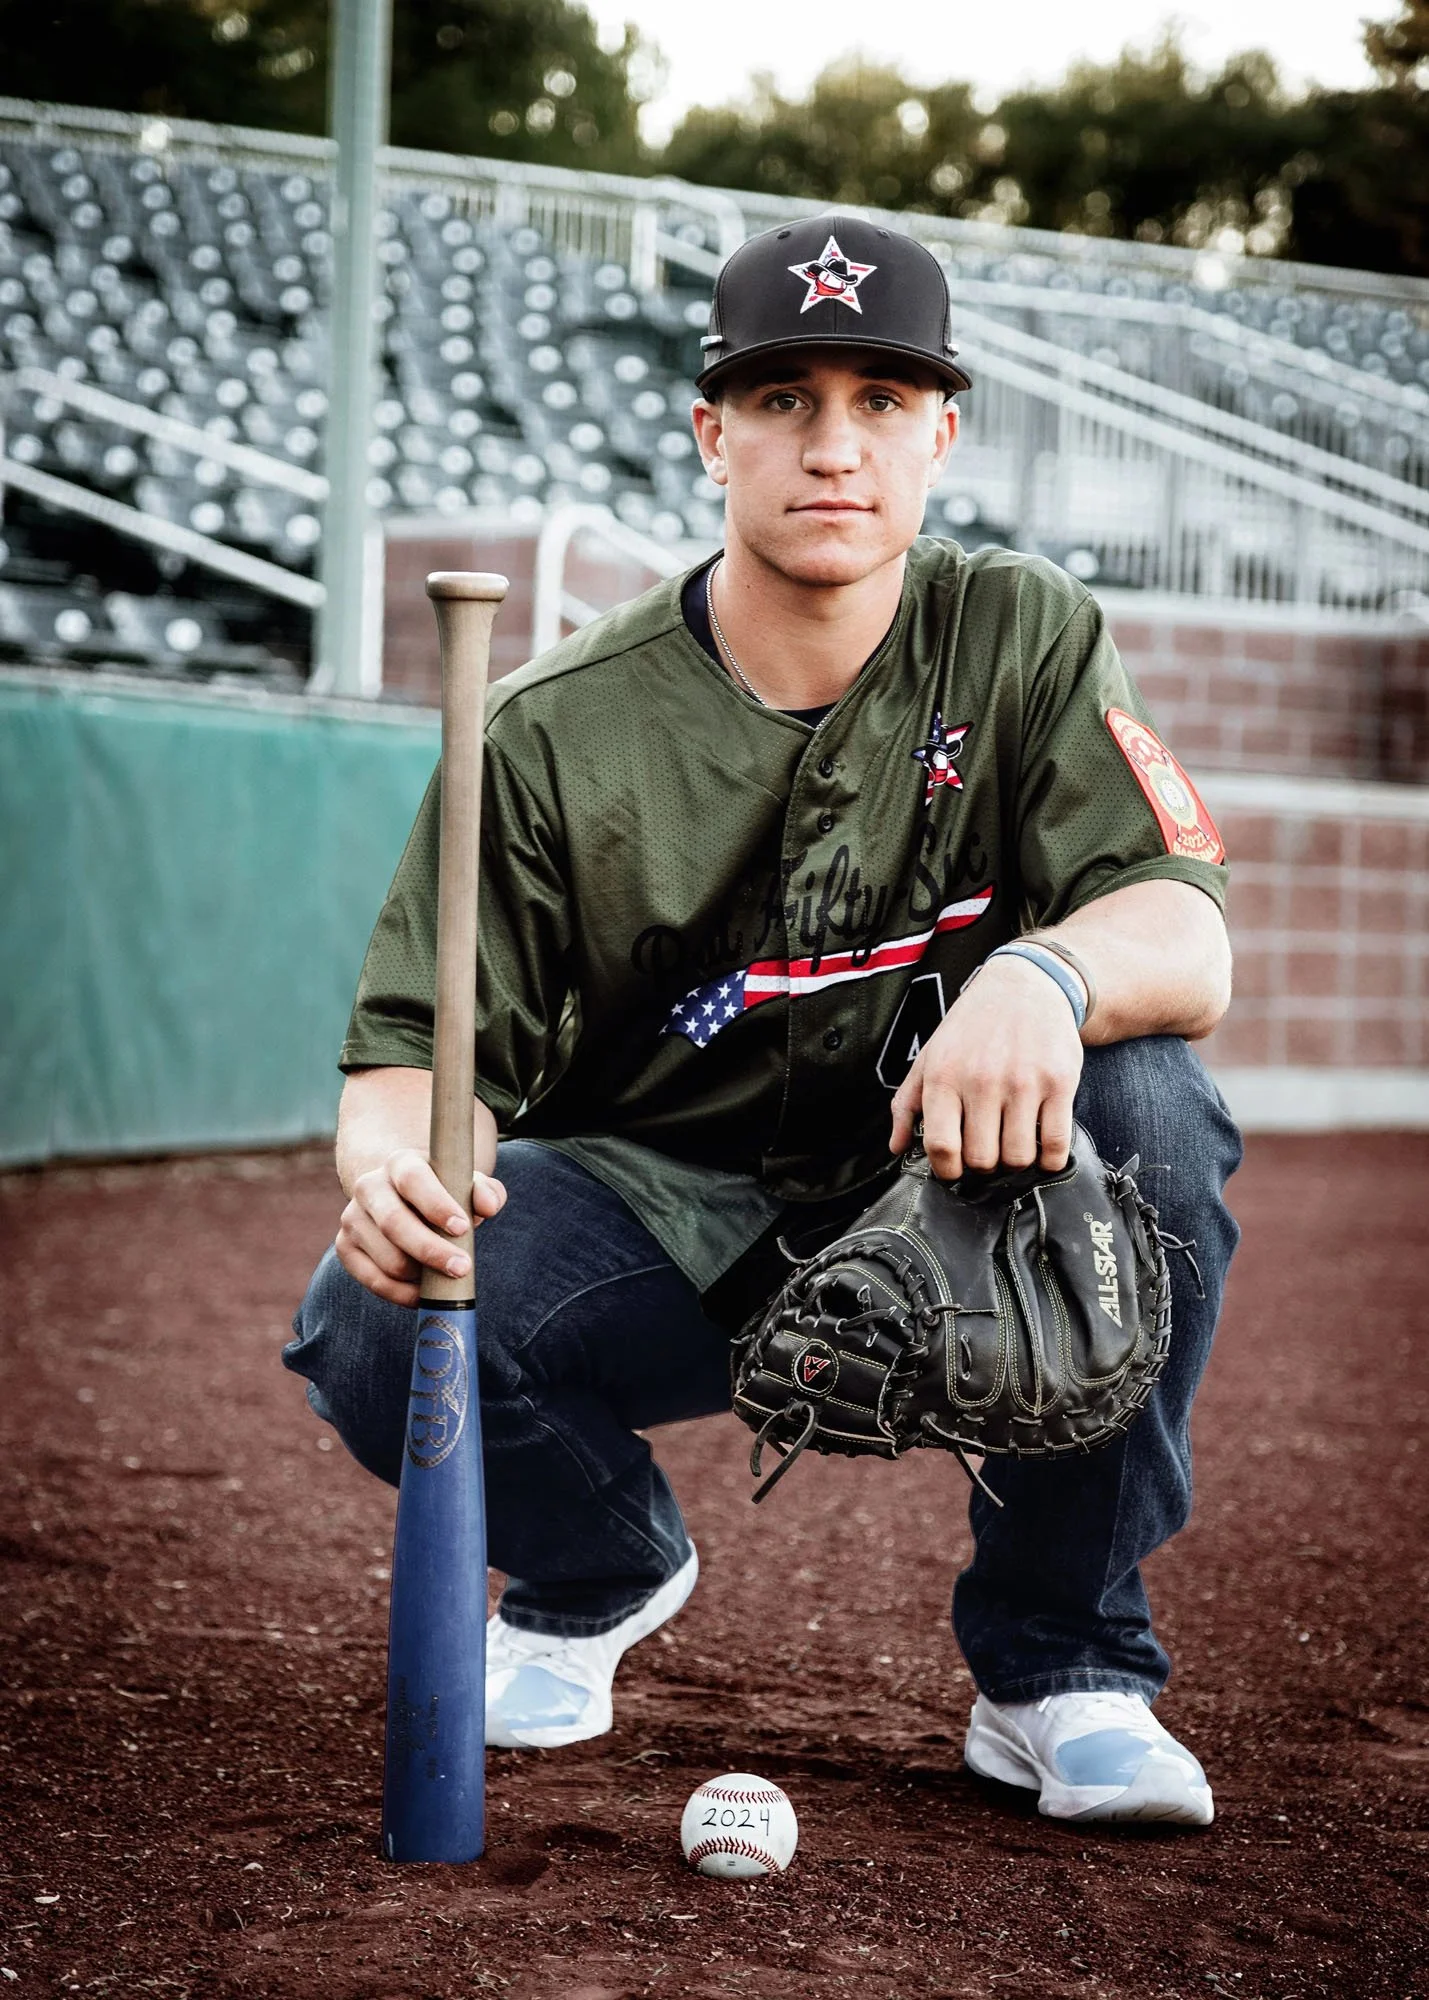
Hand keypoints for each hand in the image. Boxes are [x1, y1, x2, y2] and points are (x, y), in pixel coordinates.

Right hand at [335, 1150, 507, 1305]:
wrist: (403, 1198)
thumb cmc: (444, 1193)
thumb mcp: (467, 1185)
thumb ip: (486, 1191)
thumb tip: (488, 1205)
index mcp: (400, 1163)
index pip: (413, 1180)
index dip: (437, 1205)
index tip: (462, 1228)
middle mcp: (369, 1186)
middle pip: (394, 1223)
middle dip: (431, 1251)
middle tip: (462, 1268)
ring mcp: (352, 1217)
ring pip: (389, 1259)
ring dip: (421, 1275)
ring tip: (444, 1275)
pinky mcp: (345, 1247)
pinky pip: (374, 1281)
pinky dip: (403, 1294)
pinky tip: (423, 1293)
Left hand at [889, 954, 1083, 1179]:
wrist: (1026, 985)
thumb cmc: (973, 1026)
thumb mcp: (930, 1056)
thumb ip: (908, 1103)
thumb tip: (897, 1147)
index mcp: (944, 1077)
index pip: (941, 1148)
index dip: (947, 1170)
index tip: (955, 1169)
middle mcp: (982, 1081)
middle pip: (982, 1160)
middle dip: (983, 1166)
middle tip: (987, 1150)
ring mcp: (1023, 1083)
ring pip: (1018, 1157)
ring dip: (1015, 1162)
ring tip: (1012, 1144)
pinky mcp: (1059, 1083)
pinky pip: (1055, 1145)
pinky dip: (1049, 1159)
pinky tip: (1041, 1147)